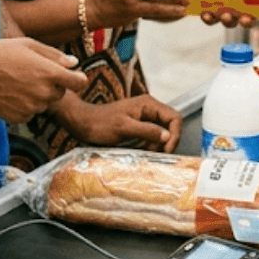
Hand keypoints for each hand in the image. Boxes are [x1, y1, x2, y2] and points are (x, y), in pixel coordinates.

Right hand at [0, 38, 87, 122]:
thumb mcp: (28, 45)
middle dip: (51, 85)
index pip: (79, 82)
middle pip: (60, 93)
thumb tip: (73, 63)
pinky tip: (8, 94)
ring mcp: (32, 108)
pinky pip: (29, 114)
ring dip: (36, 96)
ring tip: (15, 82)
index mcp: (50, 73)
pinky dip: (23, 106)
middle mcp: (44, 92)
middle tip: (29, 74)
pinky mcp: (19, 118)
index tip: (72, 77)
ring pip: (43, 104)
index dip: (77, 79)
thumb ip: (54, 55)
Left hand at [60, 94, 181, 151]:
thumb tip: (167, 136)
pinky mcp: (139, 126)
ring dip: (158, 145)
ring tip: (147, 154)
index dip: (175, 134)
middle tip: (158, 154)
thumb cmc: (100, 124)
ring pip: (162, 133)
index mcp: (148, 104)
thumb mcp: (123, 128)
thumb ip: (146, 131)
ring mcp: (145, 118)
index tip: (166, 150)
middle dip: (167, 141)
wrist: (83, 123)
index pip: (174, 117)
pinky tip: (142, 152)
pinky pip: (152, 137)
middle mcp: (149, 109)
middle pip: (171, 125)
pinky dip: (151, 146)